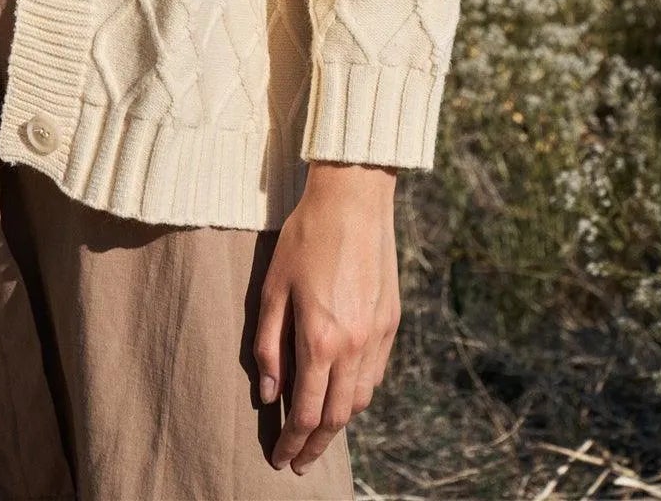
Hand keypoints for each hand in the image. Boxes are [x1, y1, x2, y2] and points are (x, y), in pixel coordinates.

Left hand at [254, 162, 400, 474]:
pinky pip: (375, 374)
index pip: (307, 412)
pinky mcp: (391, 322)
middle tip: (298, 460)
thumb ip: (269, 346)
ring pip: (361, 399)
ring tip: (318, 431)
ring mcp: (378, 336)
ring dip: (340, 422)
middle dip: (316, 444)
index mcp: (320, 340)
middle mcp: (355, 346)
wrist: (353, 201)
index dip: (292, 441)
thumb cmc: (304, 238)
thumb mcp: (272, 289)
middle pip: (338, 416)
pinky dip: (358, 392)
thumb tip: (269, 394)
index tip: (280, 459)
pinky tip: (343, 391)